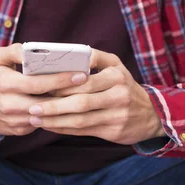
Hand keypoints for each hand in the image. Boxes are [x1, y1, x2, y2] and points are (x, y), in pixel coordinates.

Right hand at [0, 43, 87, 135]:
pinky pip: (41, 124)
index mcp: (5, 84)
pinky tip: (67, 107)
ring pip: (46, 116)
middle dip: (69, 95)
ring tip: (82, 96)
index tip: (80, 74)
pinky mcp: (18, 130)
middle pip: (46, 102)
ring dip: (65, 107)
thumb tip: (32, 49)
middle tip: (88, 86)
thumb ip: (14, 51)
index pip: (38, 83)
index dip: (60, 80)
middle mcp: (9, 105)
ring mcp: (14, 120)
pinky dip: (54, 116)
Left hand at [27, 49, 165, 143]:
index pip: (83, 81)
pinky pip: (83, 131)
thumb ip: (95, 57)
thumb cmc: (125, 86)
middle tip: (32, 105)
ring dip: (54, 120)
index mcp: (116, 76)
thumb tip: (69, 53)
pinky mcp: (113, 131)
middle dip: (53, 105)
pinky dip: (63, 129)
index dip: (60, 85)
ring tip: (35, 118)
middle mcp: (118, 95)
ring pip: (79, 120)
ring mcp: (116, 115)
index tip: (40, 86)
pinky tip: (48, 126)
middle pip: (80, 102)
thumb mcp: (116, 66)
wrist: (152, 114)